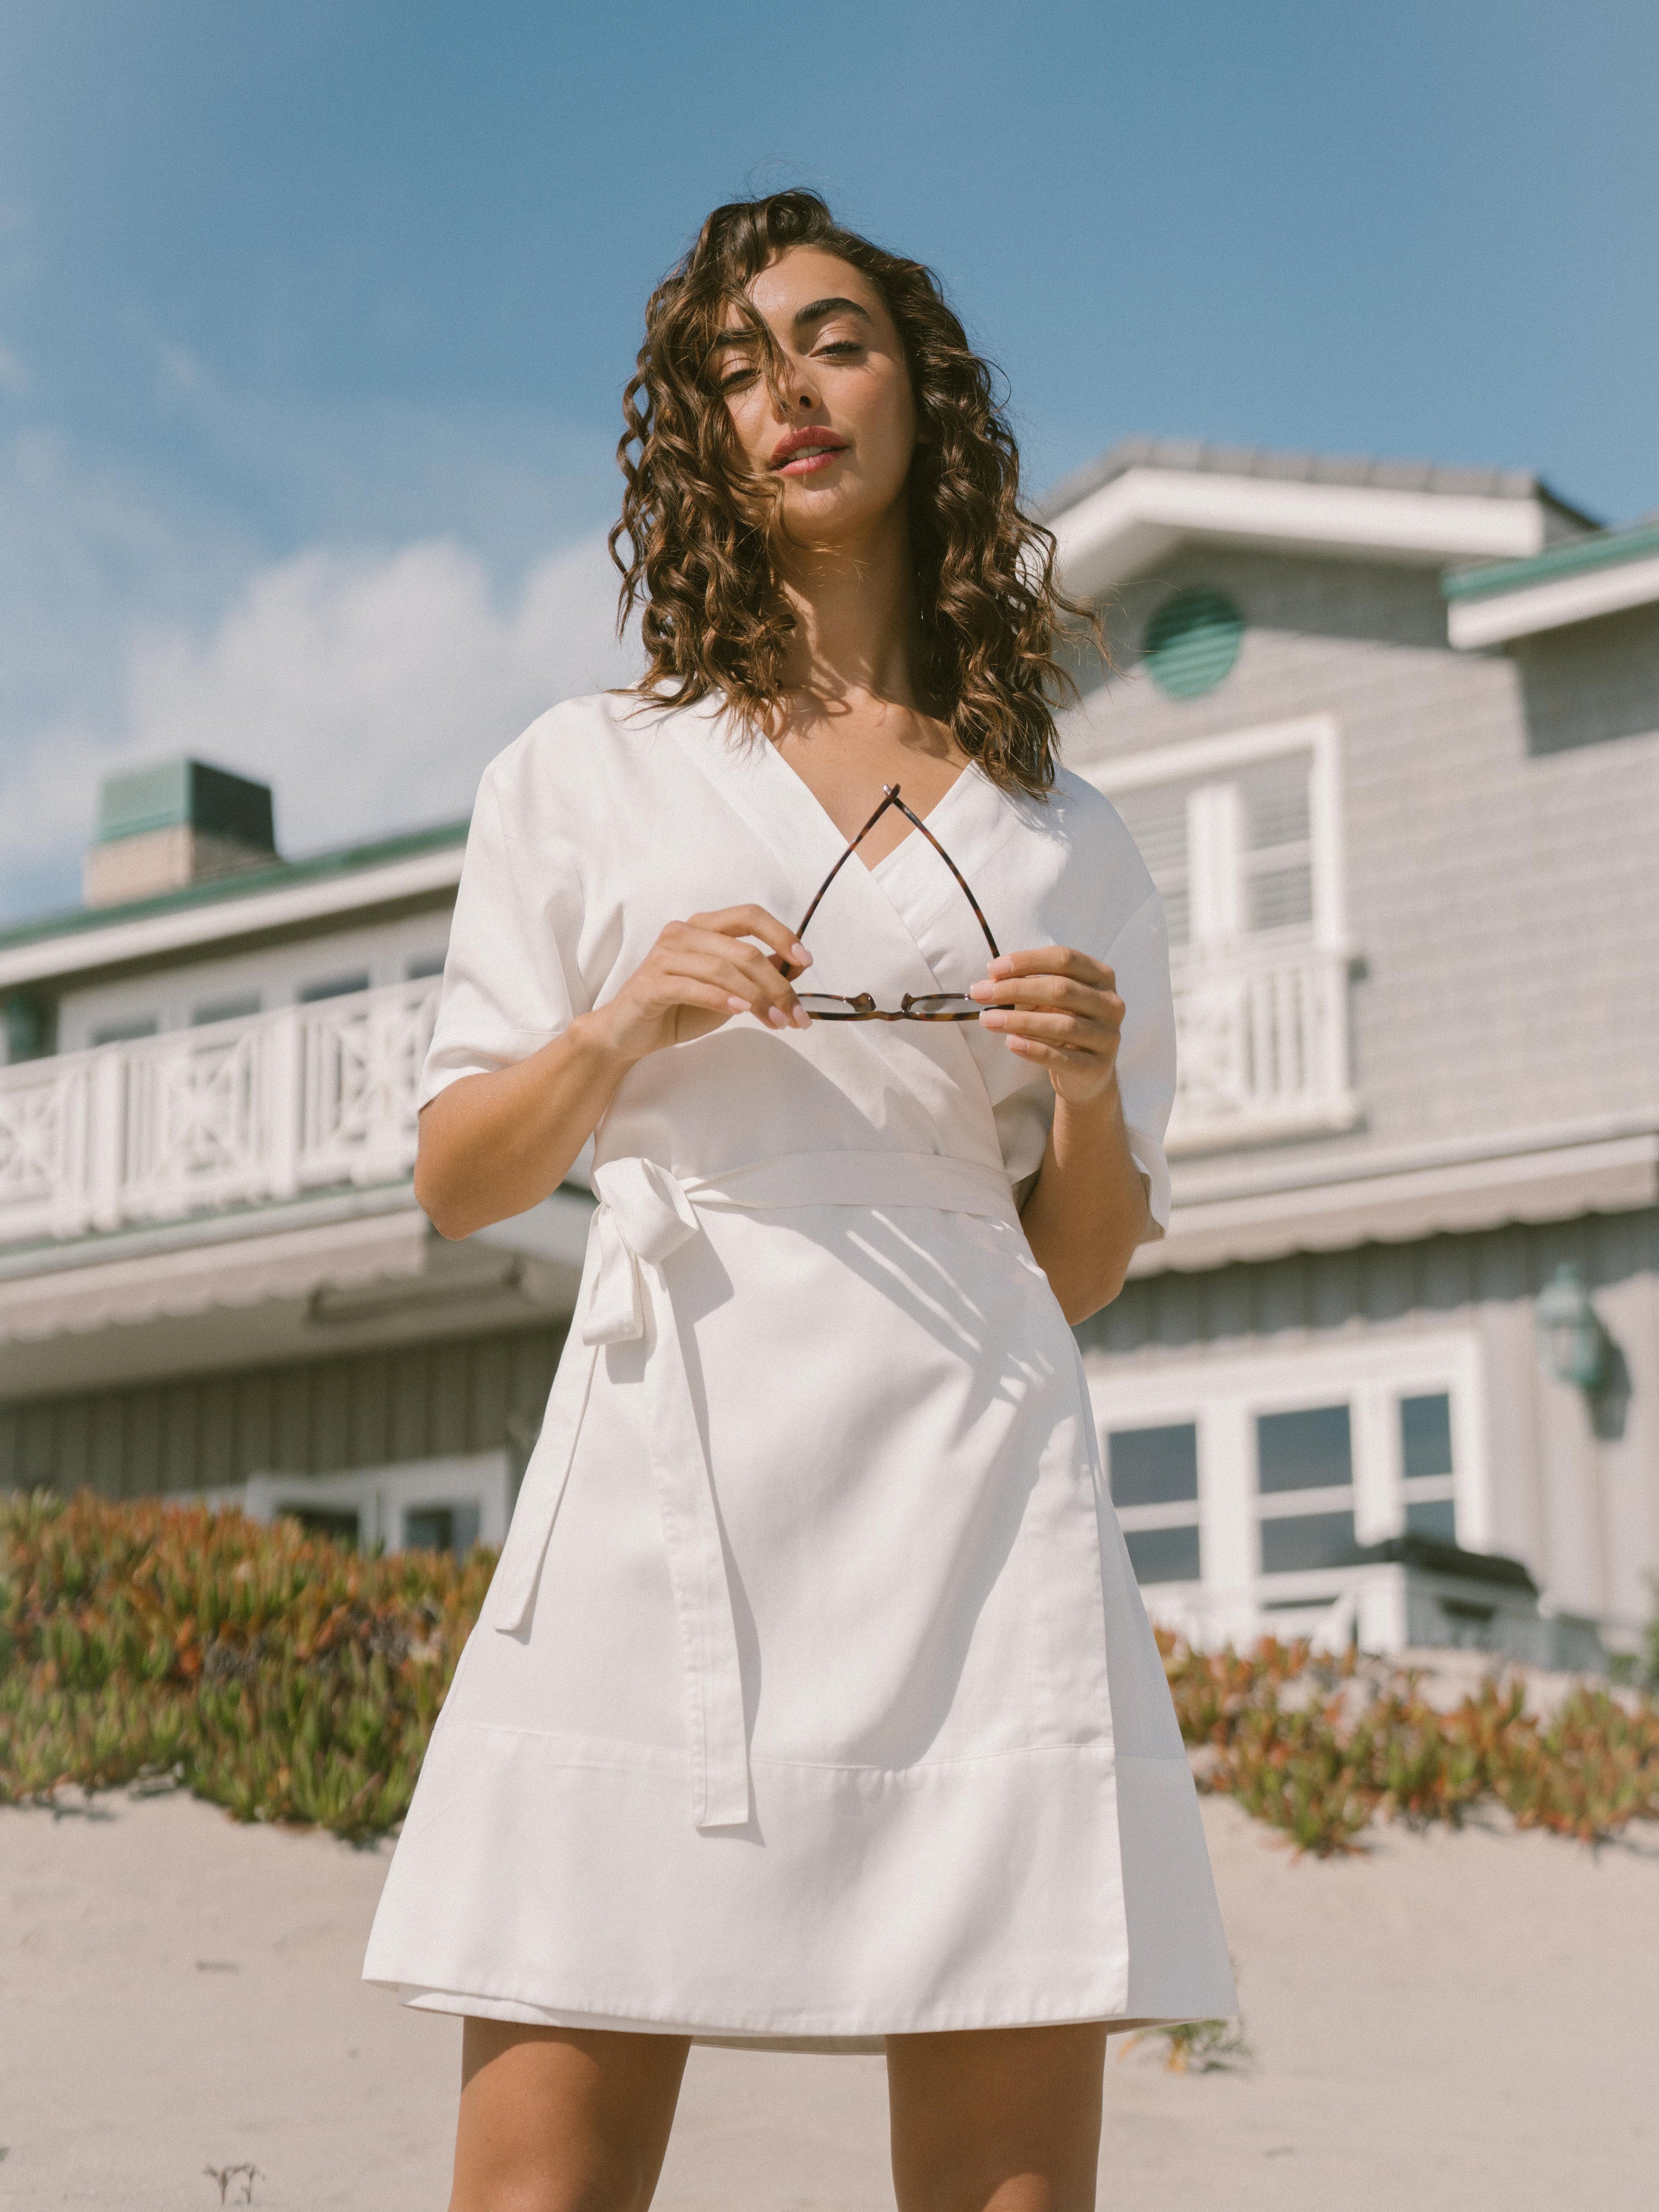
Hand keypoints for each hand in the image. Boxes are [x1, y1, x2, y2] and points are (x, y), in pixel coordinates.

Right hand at [592, 905, 814, 1062]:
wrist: (628, 1033)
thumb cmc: (680, 1008)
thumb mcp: (730, 991)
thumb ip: (759, 974)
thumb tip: (796, 965)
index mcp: (704, 927)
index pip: (749, 915)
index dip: (781, 934)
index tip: (806, 961)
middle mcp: (683, 933)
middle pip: (744, 950)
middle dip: (777, 985)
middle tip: (796, 1015)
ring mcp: (664, 956)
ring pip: (723, 970)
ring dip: (757, 998)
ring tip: (776, 1021)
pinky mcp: (650, 984)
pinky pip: (693, 987)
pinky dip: (721, 999)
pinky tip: (740, 1011)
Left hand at [969, 946, 1123, 1106]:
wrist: (1088, 1074)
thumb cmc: (1064, 1024)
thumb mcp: (1050, 999)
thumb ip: (1028, 984)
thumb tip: (991, 979)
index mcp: (1101, 977)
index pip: (1064, 959)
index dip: (1027, 961)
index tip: (992, 969)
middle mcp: (1111, 1003)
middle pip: (1061, 989)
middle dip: (1015, 989)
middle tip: (981, 994)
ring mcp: (1108, 1036)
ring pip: (1062, 1024)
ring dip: (1019, 1021)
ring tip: (987, 1019)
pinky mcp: (1099, 1067)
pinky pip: (1063, 1057)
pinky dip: (1034, 1049)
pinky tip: (1010, 1043)